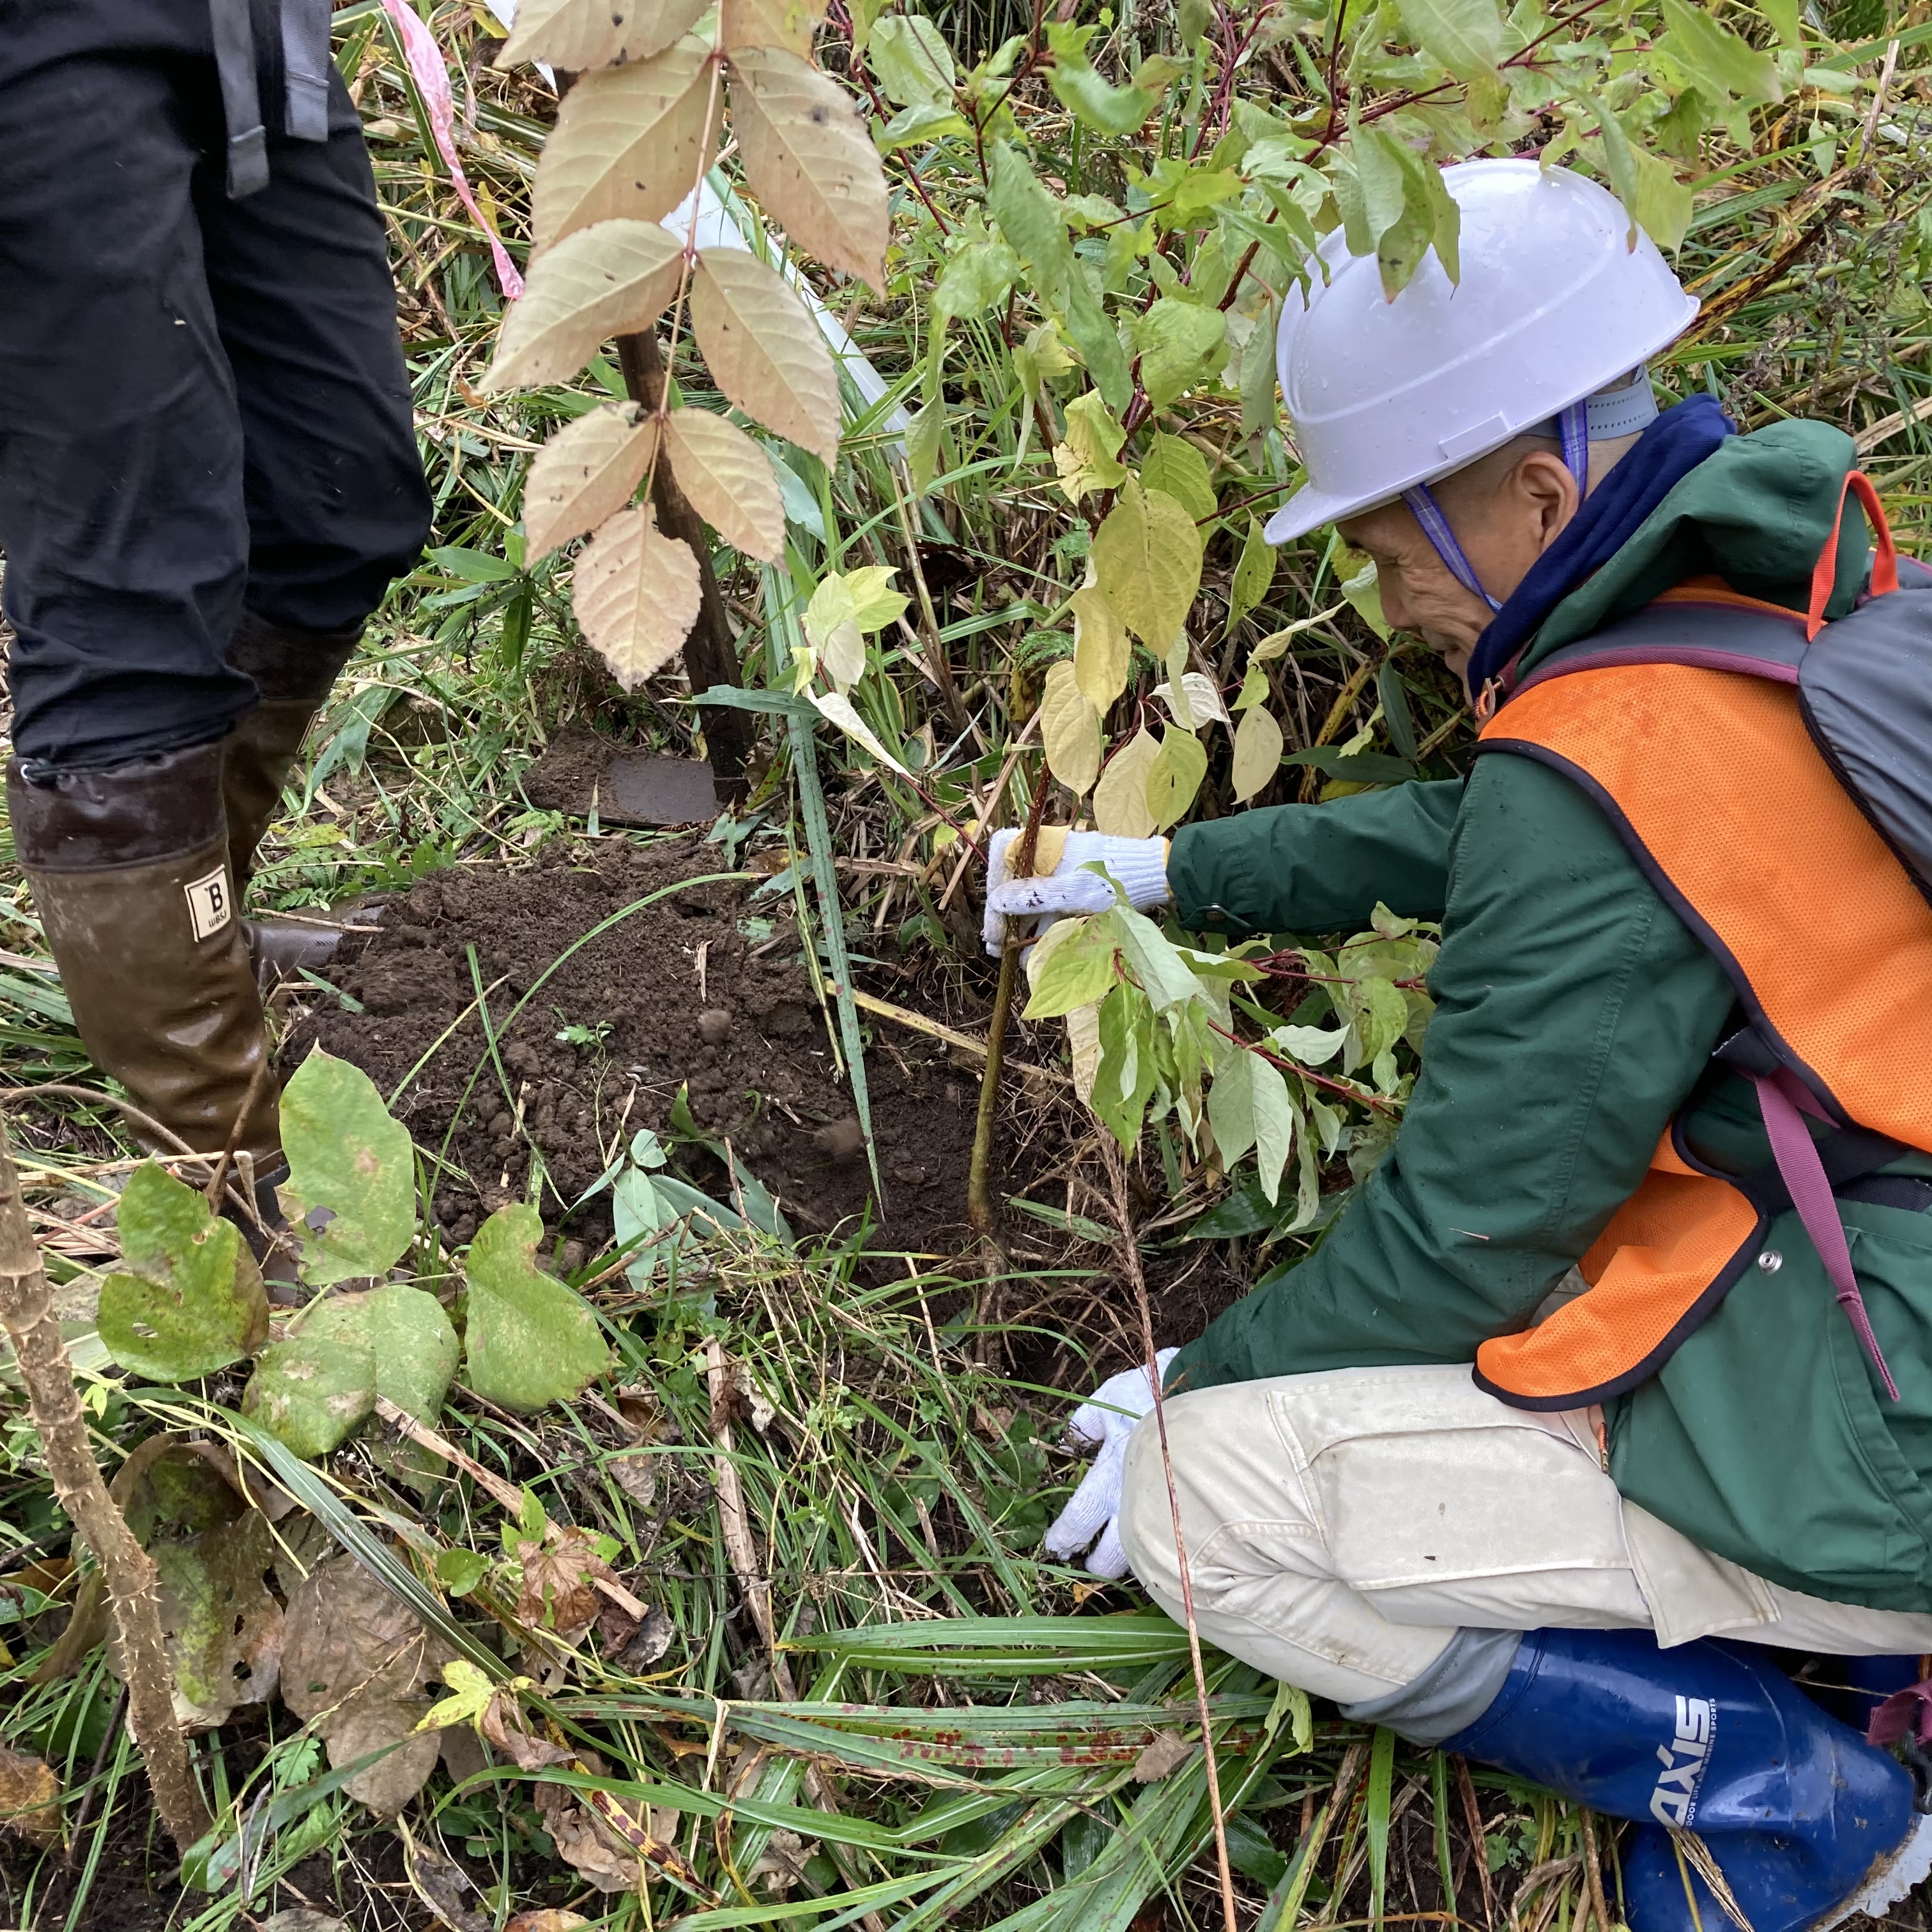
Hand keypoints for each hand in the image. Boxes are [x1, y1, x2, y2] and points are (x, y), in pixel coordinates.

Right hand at [981, 829, 1169, 955]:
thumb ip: (1035, 897)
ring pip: (1029, 900)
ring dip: (1016, 926)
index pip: (1002, 854)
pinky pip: (1047, 911)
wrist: (1155, 878)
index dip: (993, 884)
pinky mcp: (1073, 893)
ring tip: (1006, 955)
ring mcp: (1060, 875)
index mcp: (1045, 846)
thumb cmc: (1115, 880)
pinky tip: (1028, 953)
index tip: (993, 912)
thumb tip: (996, 902)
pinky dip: (1037, 930)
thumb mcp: (1073, 892)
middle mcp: (1048, 858)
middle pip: (1013, 882)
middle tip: (994, 944)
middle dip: (1001, 913)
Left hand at [1043, 1349, 1178, 1577]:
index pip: (1081, 1517)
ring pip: (1145, 1554)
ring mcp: (1166, 1511)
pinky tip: (1159, 1542)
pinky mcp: (1193, 1513)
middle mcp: (1136, 1501)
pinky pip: (1173, 1542)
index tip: (1057, 1546)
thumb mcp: (1108, 1399)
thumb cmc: (1152, 1394)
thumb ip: (1085, 1425)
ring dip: (1133, 1558)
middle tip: (1090, 1565)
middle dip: (1099, 1565)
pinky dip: (1162, 1545)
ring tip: (1124, 1556)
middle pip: (1112, 1555)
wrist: (1206, 1394)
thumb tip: (1067, 1445)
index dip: (1066, 1536)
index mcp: (1110, 1475)